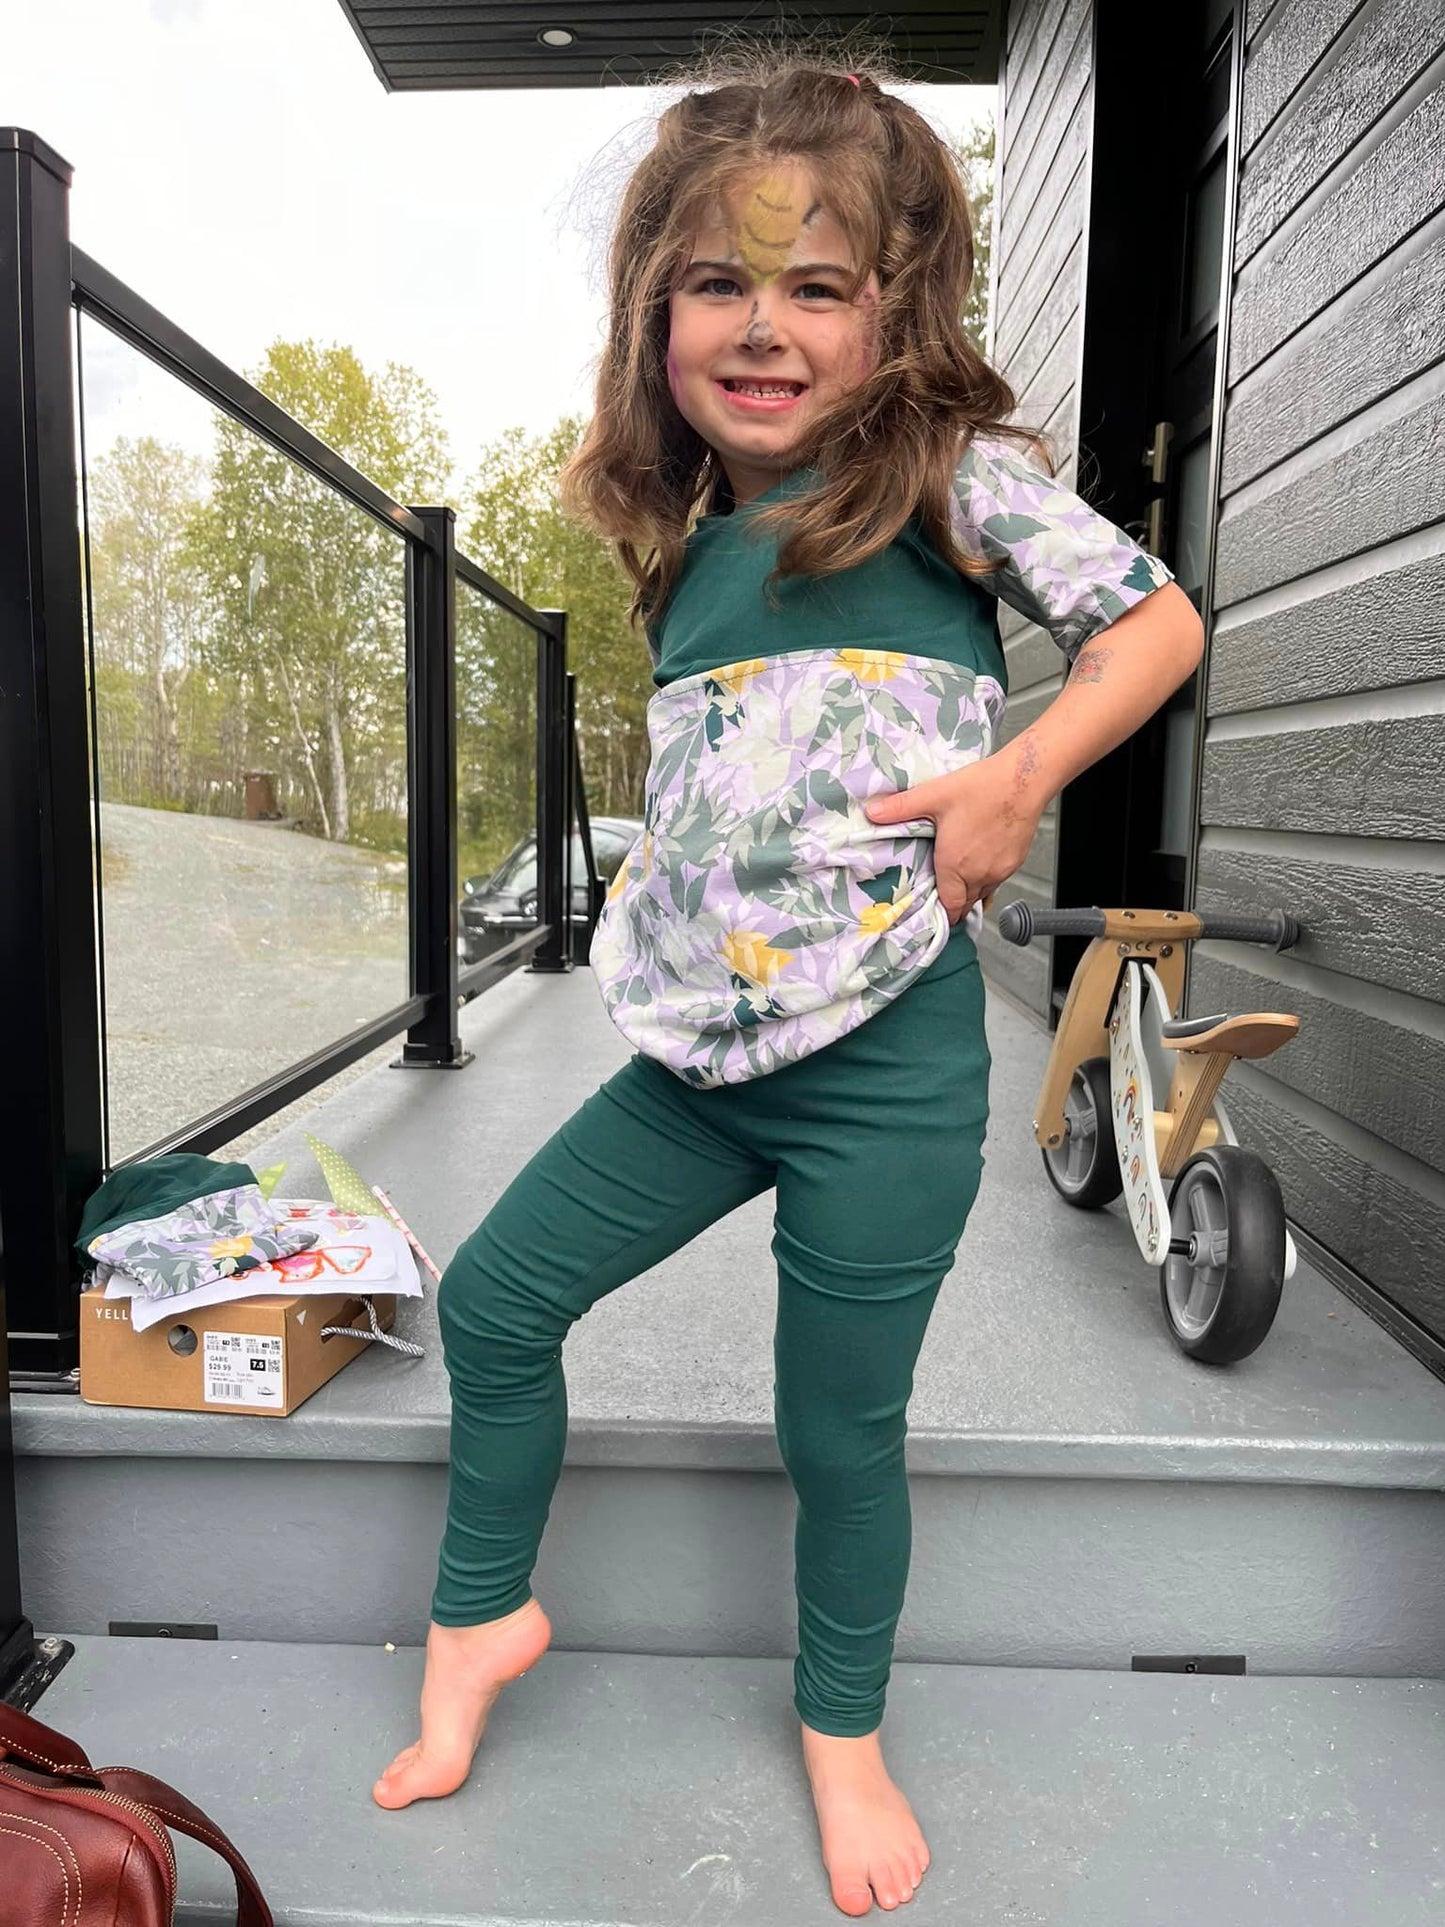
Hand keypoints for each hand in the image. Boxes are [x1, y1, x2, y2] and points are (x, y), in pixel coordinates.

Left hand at [862, 757, 1042, 924]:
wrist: (1023, 781)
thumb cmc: (982, 788)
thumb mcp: (934, 795)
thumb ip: (900, 807)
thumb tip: (871, 813)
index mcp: (955, 864)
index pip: (949, 905)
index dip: (941, 913)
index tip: (934, 913)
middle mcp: (979, 874)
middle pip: (966, 903)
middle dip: (954, 903)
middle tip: (943, 896)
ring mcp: (1000, 870)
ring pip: (983, 893)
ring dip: (971, 892)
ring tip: (959, 881)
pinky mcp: (1015, 862)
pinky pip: (998, 881)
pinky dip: (987, 879)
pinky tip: (980, 863)